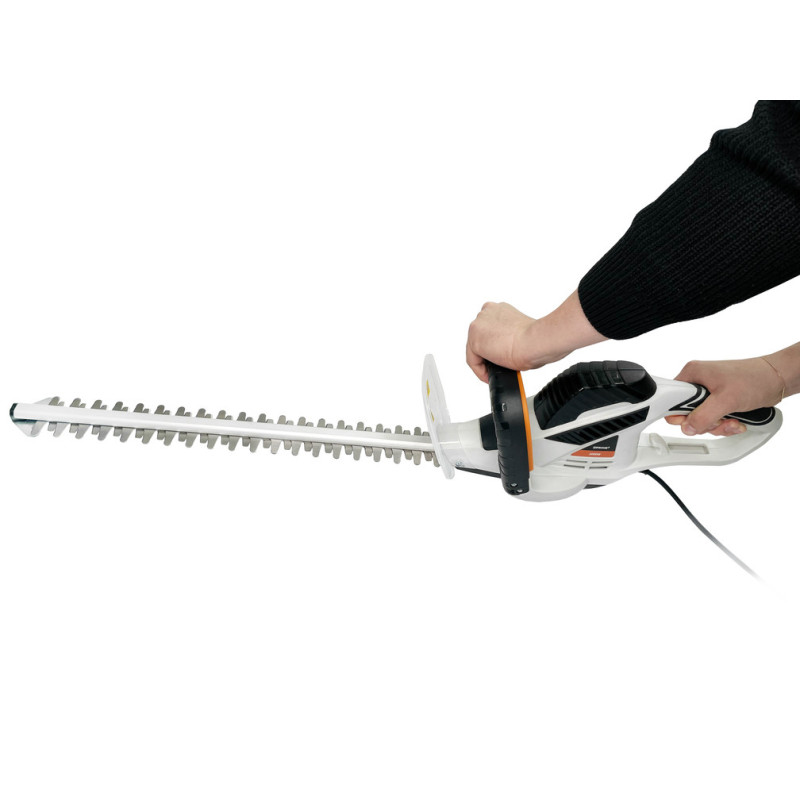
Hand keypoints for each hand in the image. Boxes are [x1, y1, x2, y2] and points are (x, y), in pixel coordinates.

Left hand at [466, 291, 606, 381]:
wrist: (538, 340)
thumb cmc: (538, 338)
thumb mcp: (522, 332)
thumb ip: (509, 337)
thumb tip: (509, 350)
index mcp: (500, 308)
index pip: (489, 329)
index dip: (493, 344)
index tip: (500, 355)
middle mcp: (487, 312)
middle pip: (480, 338)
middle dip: (487, 353)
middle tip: (498, 366)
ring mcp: (478, 325)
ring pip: (474, 349)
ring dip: (484, 362)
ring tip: (494, 372)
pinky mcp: (474, 341)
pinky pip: (472, 361)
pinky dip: (480, 371)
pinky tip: (489, 376)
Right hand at [664, 357, 783, 435]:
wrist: (777, 379)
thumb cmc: (755, 379)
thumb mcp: (725, 400)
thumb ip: (703, 416)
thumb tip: (687, 427)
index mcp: (693, 374)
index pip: (671, 399)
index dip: (680, 413)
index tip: (694, 419)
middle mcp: (698, 383)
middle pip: (686, 413)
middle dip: (704, 422)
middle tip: (719, 419)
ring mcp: (708, 393)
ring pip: (700, 419)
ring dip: (717, 426)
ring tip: (732, 420)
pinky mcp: (718, 402)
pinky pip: (712, 420)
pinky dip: (724, 425)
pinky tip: (736, 421)